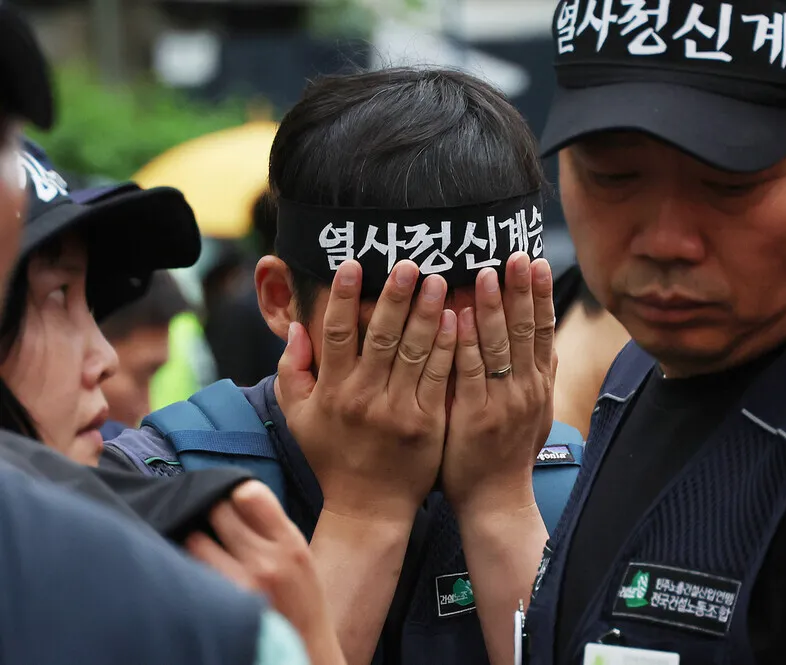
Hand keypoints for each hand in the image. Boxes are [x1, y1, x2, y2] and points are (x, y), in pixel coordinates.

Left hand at [186, 481, 344, 664]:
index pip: (250, 494)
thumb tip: (235, 496)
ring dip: (196, 539)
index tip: (233, 502)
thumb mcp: (300, 556)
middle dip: (213, 512)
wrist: (306, 649)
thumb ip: (273, 528)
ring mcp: (242, 584)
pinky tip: (198, 571)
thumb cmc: (300, 599)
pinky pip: (190, 570)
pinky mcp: (222, 605)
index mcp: (291, 543)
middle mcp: (267, 560)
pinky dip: (189, 566)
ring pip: (196, 539)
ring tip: (204, 548)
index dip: (236, 493)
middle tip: (213, 523)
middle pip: (218, 511)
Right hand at [276, 260, 456, 522]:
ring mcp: (399, 410)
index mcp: (333, 391)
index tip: (352, 264)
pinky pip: (439, 377)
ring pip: (415, 351)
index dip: (343, 297)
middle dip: (394, 295)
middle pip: (381, 336)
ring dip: (427, 313)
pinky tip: (457, 319)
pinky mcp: (428, 422)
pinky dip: (448, 346)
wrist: (368, 508)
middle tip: (408, 261)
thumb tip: (296, 329)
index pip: (337, 334)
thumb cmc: (333, 458)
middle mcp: (364, 397)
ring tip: (438, 279)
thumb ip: (292, 372)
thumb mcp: (300, 418)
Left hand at [442, 252, 555, 516]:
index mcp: (537, 384)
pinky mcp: (473, 416)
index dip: (540, 295)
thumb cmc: (509, 454)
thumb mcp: (536, 414)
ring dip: (493, 309)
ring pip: (498, 347)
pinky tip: (458, 316)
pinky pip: (469, 373)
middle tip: (515, 254)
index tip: (535, 261)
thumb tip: (551, 345)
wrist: (495, 499)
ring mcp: (500, 402)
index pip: (542, 330)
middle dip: (521, 290)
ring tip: (486, 274)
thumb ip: (542, 378)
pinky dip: (465, 343)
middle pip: (524, 330)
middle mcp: (524, 388)